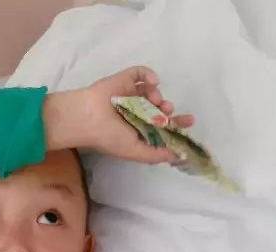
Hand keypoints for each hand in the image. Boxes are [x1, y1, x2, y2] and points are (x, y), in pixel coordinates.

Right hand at [43, 66, 193, 163]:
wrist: (86, 118)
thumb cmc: (109, 137)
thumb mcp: (135, 152)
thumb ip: (157, 155)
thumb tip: (178, 155)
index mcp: (137, 130)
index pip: (161, 127)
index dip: (176, 124)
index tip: (189, 120)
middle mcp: (135, 113)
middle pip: (160, 108)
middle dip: (168, 110)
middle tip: (168, 110)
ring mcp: (129, 95)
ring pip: (152, 91)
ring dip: (157, 95)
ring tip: (154, 100)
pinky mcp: (124, 79)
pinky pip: (140, 73)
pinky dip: (149, 75)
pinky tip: (152, 83)